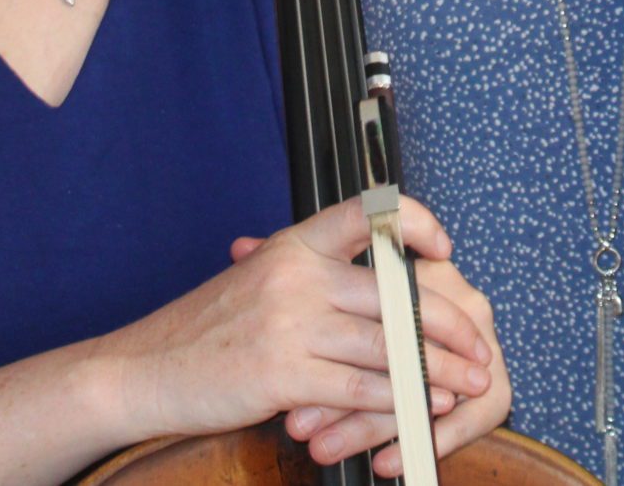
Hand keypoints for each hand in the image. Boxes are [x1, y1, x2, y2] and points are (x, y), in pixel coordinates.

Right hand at [102, 196, 495, 460]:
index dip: (415, 224)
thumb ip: (313, 277)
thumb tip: (380, 289)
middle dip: (449, 325)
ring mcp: (291, 324)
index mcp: (294, 244)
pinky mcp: (283, 374)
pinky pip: (359, 390)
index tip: (445, 248)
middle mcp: (297, 275)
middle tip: (480, 346)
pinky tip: (421, 410)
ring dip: (436, 371)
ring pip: (387, 346)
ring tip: (468, 385)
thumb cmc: (203, 331)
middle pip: (395, 294)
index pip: (367, 213)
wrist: (142, 369)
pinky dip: (398, 403)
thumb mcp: (257, 280)